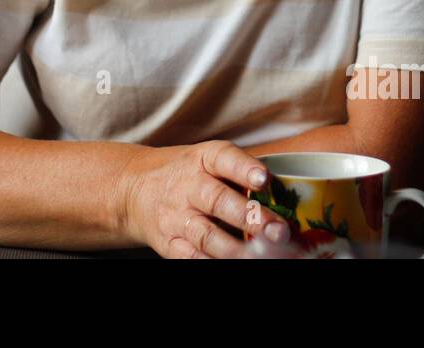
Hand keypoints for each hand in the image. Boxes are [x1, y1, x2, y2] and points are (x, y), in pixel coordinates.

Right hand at [114, 140, 293, 257]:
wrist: (135, 188)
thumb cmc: (187, 173)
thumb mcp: (207, 160)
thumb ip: (241, 173)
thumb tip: (288, 195)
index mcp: (202, 160)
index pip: (223, 159)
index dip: (244, 169)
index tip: (265, 179)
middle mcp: (188, 186)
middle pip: (218, 201)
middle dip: (249, 217)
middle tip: (279, 230)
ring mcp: (177, 216)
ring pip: (206, 235)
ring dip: (236, 249)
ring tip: (262, 256)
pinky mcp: (169, 243)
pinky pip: (191, 257)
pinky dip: (211, 263)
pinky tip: (235, 264)